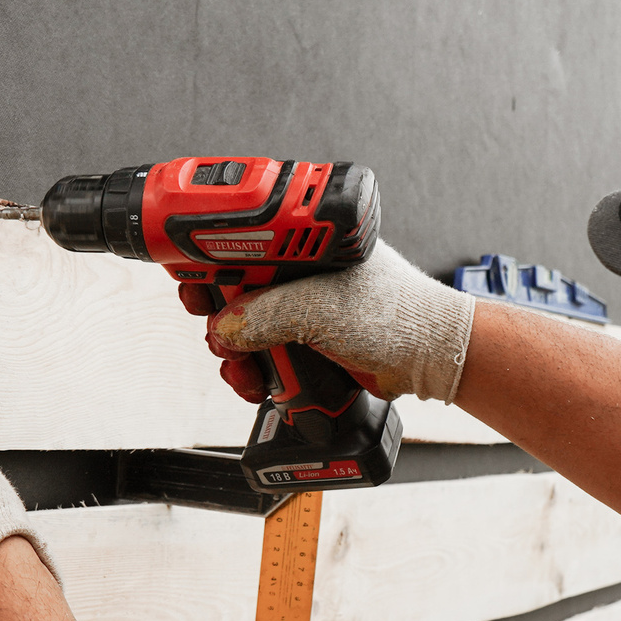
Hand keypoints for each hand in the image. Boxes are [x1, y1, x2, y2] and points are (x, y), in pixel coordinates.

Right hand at [186, 242, 474, 404]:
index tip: (187, 272)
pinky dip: (253, 370)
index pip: (240, 239)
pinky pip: (265, 354)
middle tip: (212, 326)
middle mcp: (301, 272)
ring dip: (234, 351)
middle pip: (234, 286)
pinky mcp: (309, 343)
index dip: (209, 256)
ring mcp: (305, 309)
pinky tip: (255, 381)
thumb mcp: (319, 308)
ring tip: (239, 363)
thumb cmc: (397, 314)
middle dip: (217, 313)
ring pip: (246, 326)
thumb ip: (265, 313)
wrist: (433, 359)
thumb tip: (224, 324)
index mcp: (305, 243)